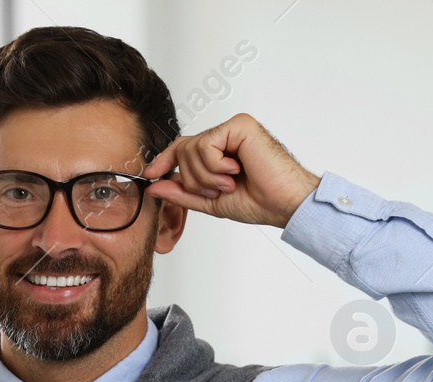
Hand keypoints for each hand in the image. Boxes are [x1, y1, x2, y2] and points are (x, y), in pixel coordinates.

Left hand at [142, 114, 320, 227]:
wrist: (283, 203)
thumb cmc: (257, 201)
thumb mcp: (209, 201)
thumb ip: (181, 192)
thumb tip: (153, 185)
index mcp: (220, 150)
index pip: (182, 148)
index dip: (163, 160)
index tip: (150, 174)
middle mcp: (225, 136)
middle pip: (182, 151)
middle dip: (193, 179)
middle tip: (218, 190)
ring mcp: (233, 128)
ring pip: (191, 150)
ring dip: (206, 176)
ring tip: (229, 183)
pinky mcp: (240, 125)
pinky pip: (205, 146)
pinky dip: (215, 166)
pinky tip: (235, 171)